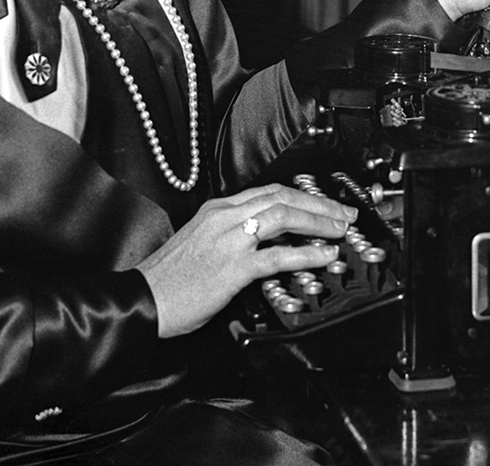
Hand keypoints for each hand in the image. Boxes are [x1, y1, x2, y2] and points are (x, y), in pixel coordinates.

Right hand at [135, 184, 356, 336]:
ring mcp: (229, 240)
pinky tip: (323, 254)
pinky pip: (277, 255)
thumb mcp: (199, 241)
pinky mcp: (232, 268)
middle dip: (319, 202)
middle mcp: (224, 217)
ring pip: (283, 216)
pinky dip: (305, 252)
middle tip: (344, 212)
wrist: (144, 299)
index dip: (302, 195)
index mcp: (217, 209)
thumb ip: (230, 234)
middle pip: (282, 197)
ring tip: (340, 229)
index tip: (323, 202)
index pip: (268, 191)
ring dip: (318, 220)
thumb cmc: (169, 279)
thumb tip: (263, 240)